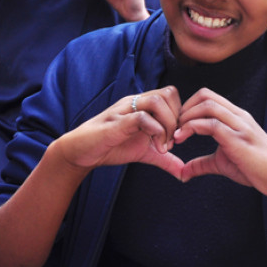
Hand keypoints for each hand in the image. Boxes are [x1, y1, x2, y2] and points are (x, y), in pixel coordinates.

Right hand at [53, 87, 183, 179]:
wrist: (81, 153)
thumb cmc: (112, 147)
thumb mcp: (145, 153)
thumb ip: (166, 160)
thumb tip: (184, 173)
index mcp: (144, 105)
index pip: (171, 95)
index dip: (180, 114)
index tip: (177, 137)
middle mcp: (136, 103)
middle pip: (168, 93)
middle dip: (177, 118)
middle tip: (173, 141)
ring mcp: (125, 110)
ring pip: (157, 101)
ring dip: (167, 124)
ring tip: (164, 145)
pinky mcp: (116, 123)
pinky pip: (140, 117)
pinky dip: (155, 131)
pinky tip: (156, 147)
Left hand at [174, 88, 266, 198]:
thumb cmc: (255, 169)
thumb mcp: (223, 163)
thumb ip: (203, 163)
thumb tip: (183, 172)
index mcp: (236, 116)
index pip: (208, 97)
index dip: (188, 107)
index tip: (177, 125)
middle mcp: (238, 115)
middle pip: (205, 95)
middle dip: (184, 109)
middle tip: (173, 128)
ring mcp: (239, 125)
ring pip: (207, 106)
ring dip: (186, 117)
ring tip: (176, 135)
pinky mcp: (238, 138)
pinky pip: (211, 124)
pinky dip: (191, 128)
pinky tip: (182, 139)